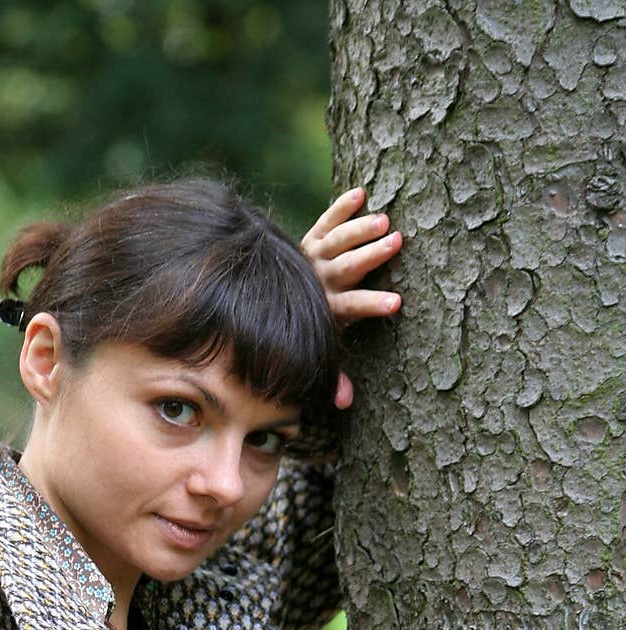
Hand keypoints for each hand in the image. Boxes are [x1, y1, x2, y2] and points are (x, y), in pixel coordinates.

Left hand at [301, 187, 402, 408]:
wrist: (267, 300)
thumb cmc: (306, 331)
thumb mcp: (318, 354)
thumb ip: (332, 376)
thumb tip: (346, 403)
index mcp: (326, 309)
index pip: (353, 307)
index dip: (373, 305)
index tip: (397, 302)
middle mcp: (319, 281)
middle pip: (348, 267)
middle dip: (371, 255)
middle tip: (396, 242)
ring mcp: (313, 258)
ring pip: (338, 241)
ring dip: (361, 229)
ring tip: (385, 220)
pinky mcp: (309, 241)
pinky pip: (325, 222)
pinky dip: (340, 208)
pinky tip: (361, 192)